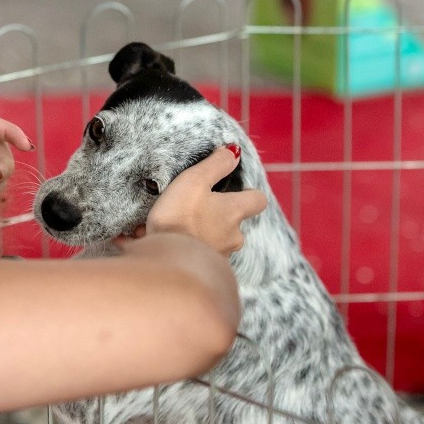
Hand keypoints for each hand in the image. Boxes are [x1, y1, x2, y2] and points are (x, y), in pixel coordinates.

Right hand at [142, 146, 266, 255]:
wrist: (166, 263)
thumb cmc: (181, 217)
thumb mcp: (195, 180)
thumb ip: (216, 164)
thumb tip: (234, 152)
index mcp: (234, 211)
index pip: (258, 200)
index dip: (248, 193)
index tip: (232, 188)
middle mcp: (233, 237)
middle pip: (235, 223)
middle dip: (220, 216)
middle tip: (195, 207)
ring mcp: (220, 257)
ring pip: (216, 240)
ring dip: (201, 233)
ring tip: (175, 227)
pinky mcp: (203, 271)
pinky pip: (197, 255)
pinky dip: (187, 248)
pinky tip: (165, 243)